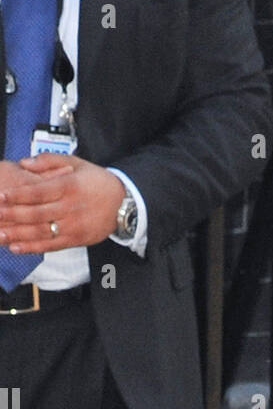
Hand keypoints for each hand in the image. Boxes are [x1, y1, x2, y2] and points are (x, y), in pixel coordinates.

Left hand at [0, 154, 125, 251]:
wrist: (125, 203)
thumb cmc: (98, 181)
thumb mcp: (77, 163)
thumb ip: (49, 160)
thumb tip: (24, 163)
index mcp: (69, 186)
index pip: (39, 192)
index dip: (18, 195)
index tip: (0, 196)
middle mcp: (70, 208)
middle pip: (37, 213)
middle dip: (12, 216)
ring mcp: (73, 226)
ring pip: (41, 232)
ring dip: (18, 235)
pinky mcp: (76, 240)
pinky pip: (51, 246)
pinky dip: (33, 248)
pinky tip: (17, 248)